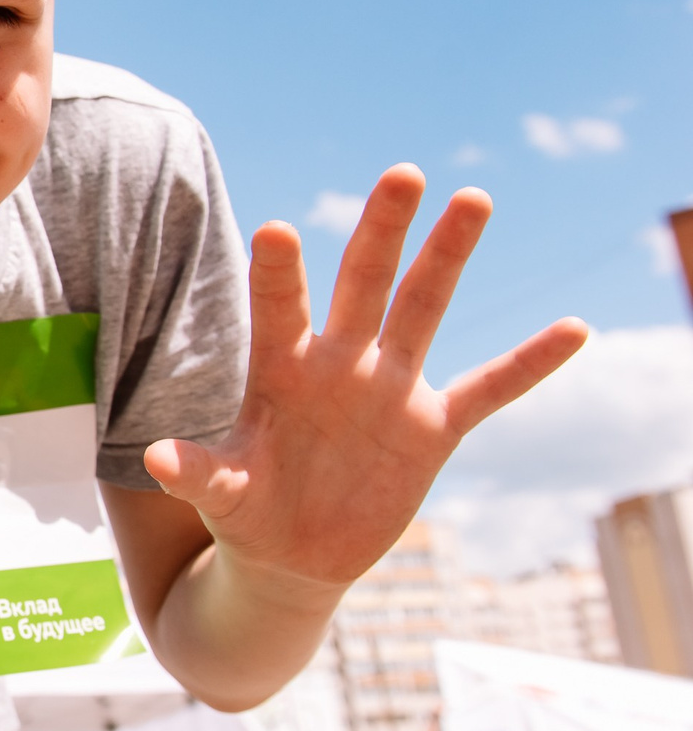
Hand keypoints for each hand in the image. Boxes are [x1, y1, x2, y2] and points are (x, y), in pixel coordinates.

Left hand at [145, 166, 586, 594]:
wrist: (291, 556)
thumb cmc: (246, 512)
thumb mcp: (221, 495)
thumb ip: (199, 472)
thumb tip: (156, 461)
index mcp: (280, 371)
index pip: (278, 311)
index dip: (278, 275)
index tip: (274, 230)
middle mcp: (338, 364)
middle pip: (363, 284)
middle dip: (381, 232)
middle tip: (402, 173)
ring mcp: (388, 390)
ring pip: (424, 309)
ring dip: (448, 257)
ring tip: (473, 198)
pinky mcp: (430, 429)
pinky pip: (489, 389)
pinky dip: (530, 364)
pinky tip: (574, 328)